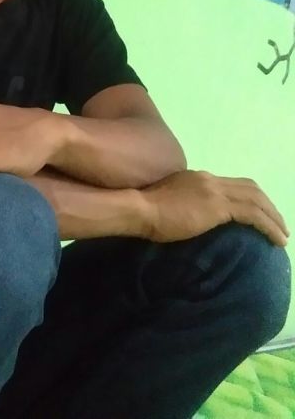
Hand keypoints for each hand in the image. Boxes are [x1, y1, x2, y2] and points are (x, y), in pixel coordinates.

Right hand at [141, 170, 289, 246]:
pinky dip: (268, 226)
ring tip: (282, 235)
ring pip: (256, 200)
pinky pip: (253, 215)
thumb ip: (184, 203)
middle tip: (278, 224)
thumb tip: (192, 218)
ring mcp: (214, 191)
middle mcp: (209, 179)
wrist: (139, 208)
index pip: (232, 184)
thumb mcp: (168, 201)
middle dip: (268, 206)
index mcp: (197, 178)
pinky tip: (276, 240)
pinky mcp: (217, 207)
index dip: (250, 198)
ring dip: (273, 217)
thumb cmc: (145, 211)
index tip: (259, 213)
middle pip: (250, 189)